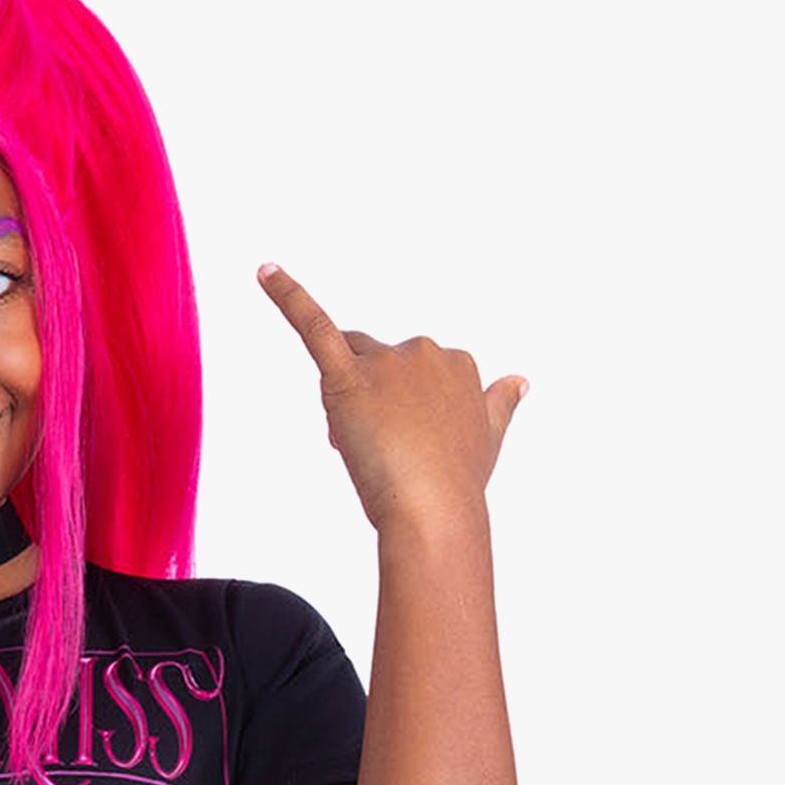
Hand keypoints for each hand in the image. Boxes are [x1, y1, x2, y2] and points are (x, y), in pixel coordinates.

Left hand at [258, 262, 526, 532]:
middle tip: (379, 454)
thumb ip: (499, 405)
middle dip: (370, 405)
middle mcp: (425, 351)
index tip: (407, 448)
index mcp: (457, 363)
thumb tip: (519, 381)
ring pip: (349, 363)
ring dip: (346, 400)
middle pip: (376, 367)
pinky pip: (313, 325)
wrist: (434, 512)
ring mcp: (388, 363)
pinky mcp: (348, 375)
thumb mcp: (487, 439)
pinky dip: (287, 296)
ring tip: (362, 446)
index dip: (398, 412)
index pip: (409, 375)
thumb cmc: (457, 486)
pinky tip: (265, 271)